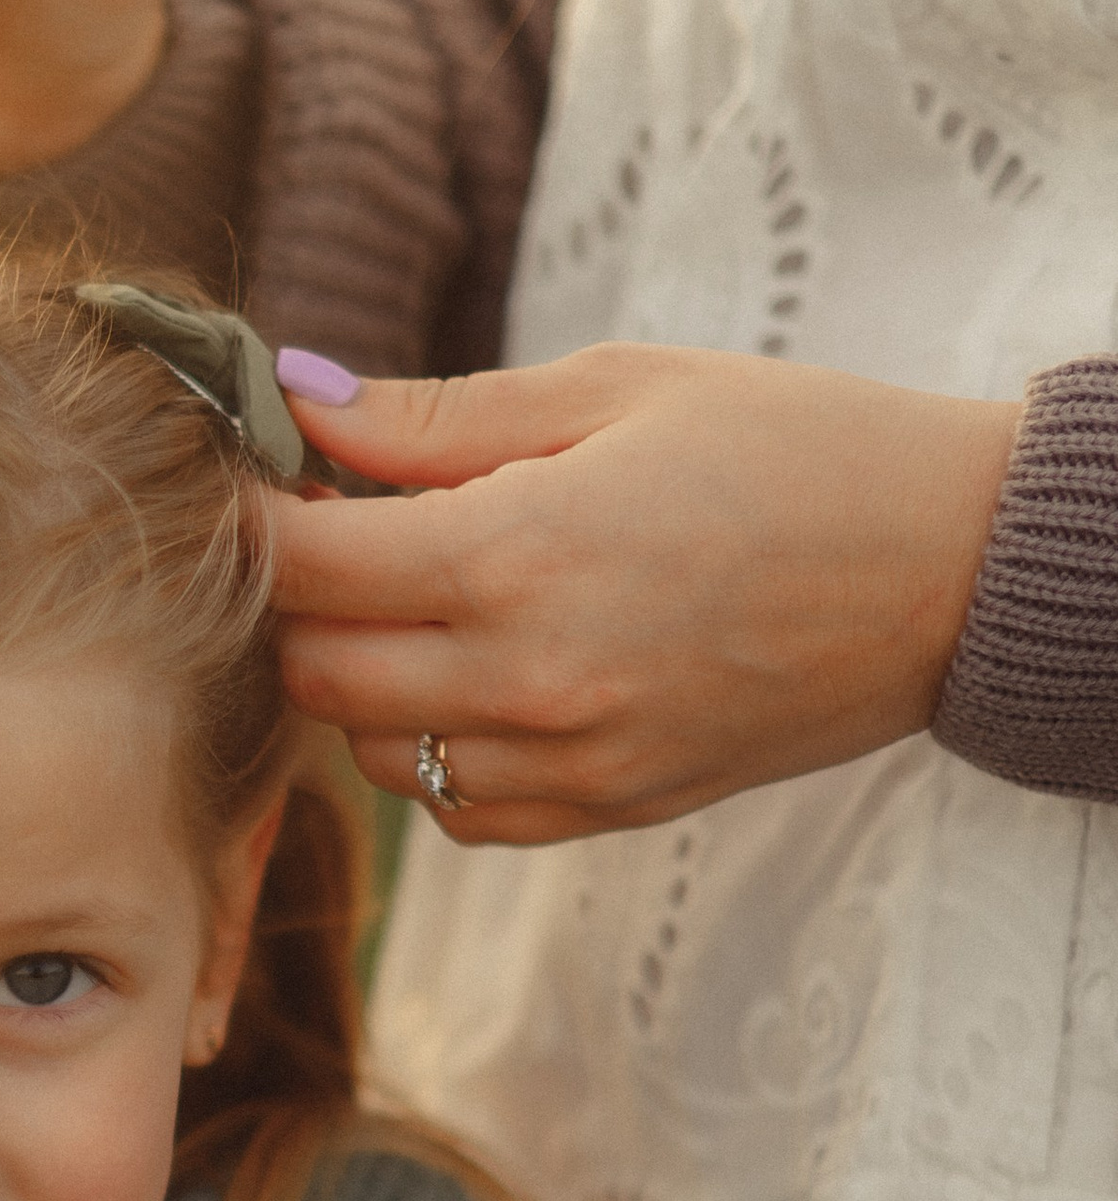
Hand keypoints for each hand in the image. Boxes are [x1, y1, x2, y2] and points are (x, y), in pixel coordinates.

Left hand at [268, 345, 1020, 841]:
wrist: (947, 570)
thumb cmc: (793, 448)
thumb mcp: (615, 389)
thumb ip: (439, 418)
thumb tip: (298, 402)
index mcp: (521, 554)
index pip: (302, 569)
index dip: (254, 522)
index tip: (260, 485)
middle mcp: (530, 680)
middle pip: (315, 673)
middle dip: (301, 604)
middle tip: (344, 533)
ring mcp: (569, 762)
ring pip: (372, 753)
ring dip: (364, 680)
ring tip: (423, 600)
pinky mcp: (607, 811)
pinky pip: (457, 809)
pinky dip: (437, 751)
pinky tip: (484, 678)